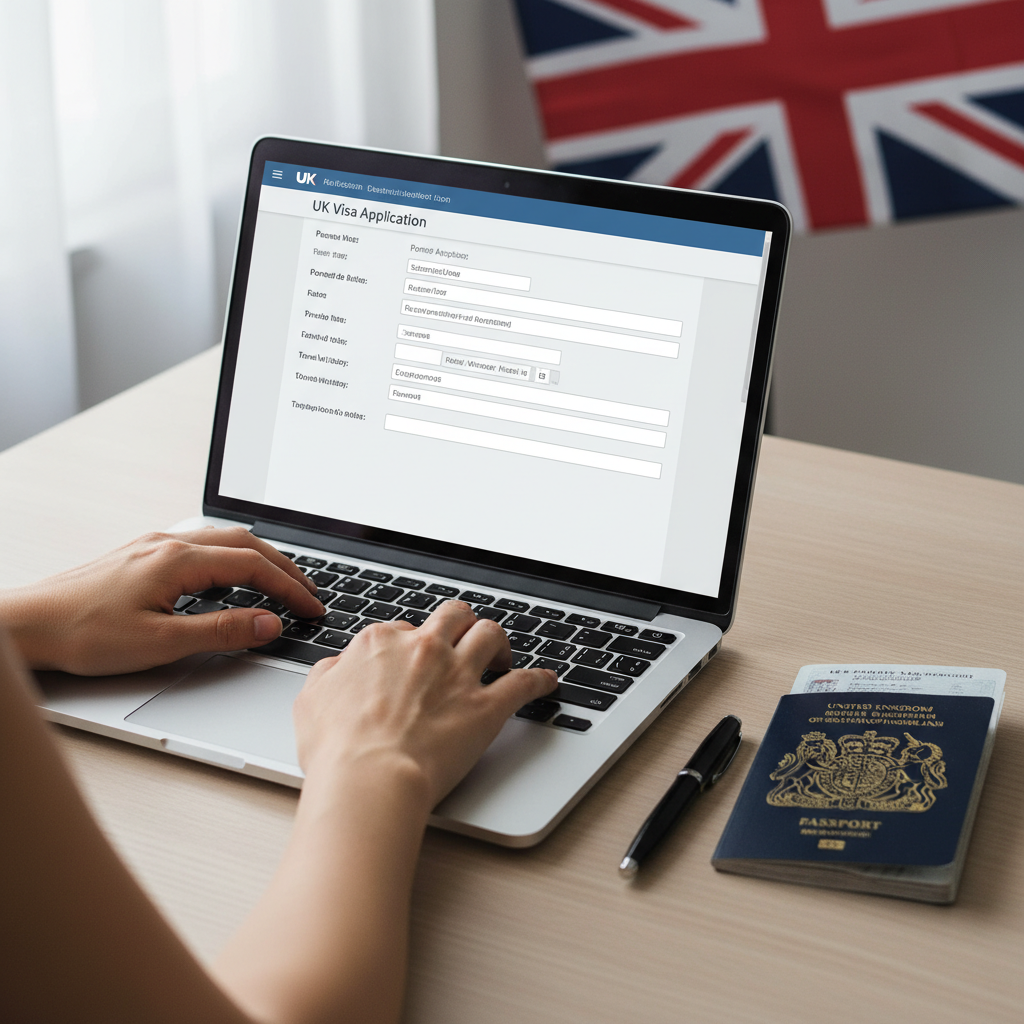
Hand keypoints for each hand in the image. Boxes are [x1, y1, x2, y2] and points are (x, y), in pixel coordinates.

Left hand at [0, 527, 324, 674]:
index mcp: (179, 560)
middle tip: (309, 592)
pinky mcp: (143, 554)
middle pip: (247, 544)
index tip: (312, 607)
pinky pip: (203, 545)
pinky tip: (232, 574)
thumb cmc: (84, 633)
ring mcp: (155, 545)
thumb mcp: (161, 642)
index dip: (290, 588)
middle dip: (285, 567)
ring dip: (260, 558)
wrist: (28, 623)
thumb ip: (221, 631)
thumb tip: (269, 623)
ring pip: (225, 540)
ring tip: (282, 580)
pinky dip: (234, 557)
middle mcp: (170, 543)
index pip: (254, 566)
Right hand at [294, 600, 557, 808]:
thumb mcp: (311, 700)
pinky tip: (547, 682)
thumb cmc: (338, 749)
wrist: (369, 779)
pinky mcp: (486, 706)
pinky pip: (524, 683)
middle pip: (453, 616)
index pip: (402, 629)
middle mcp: (424, 649)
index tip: (413, 660)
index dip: (409, 644)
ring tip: (501, 655)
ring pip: (490, 634)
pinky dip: (540, 681)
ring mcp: (458, 674)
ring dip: (499, 642)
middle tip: (463, 639)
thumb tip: (339, 667)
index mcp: (381, 643)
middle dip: (460, 623)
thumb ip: (330, 674)